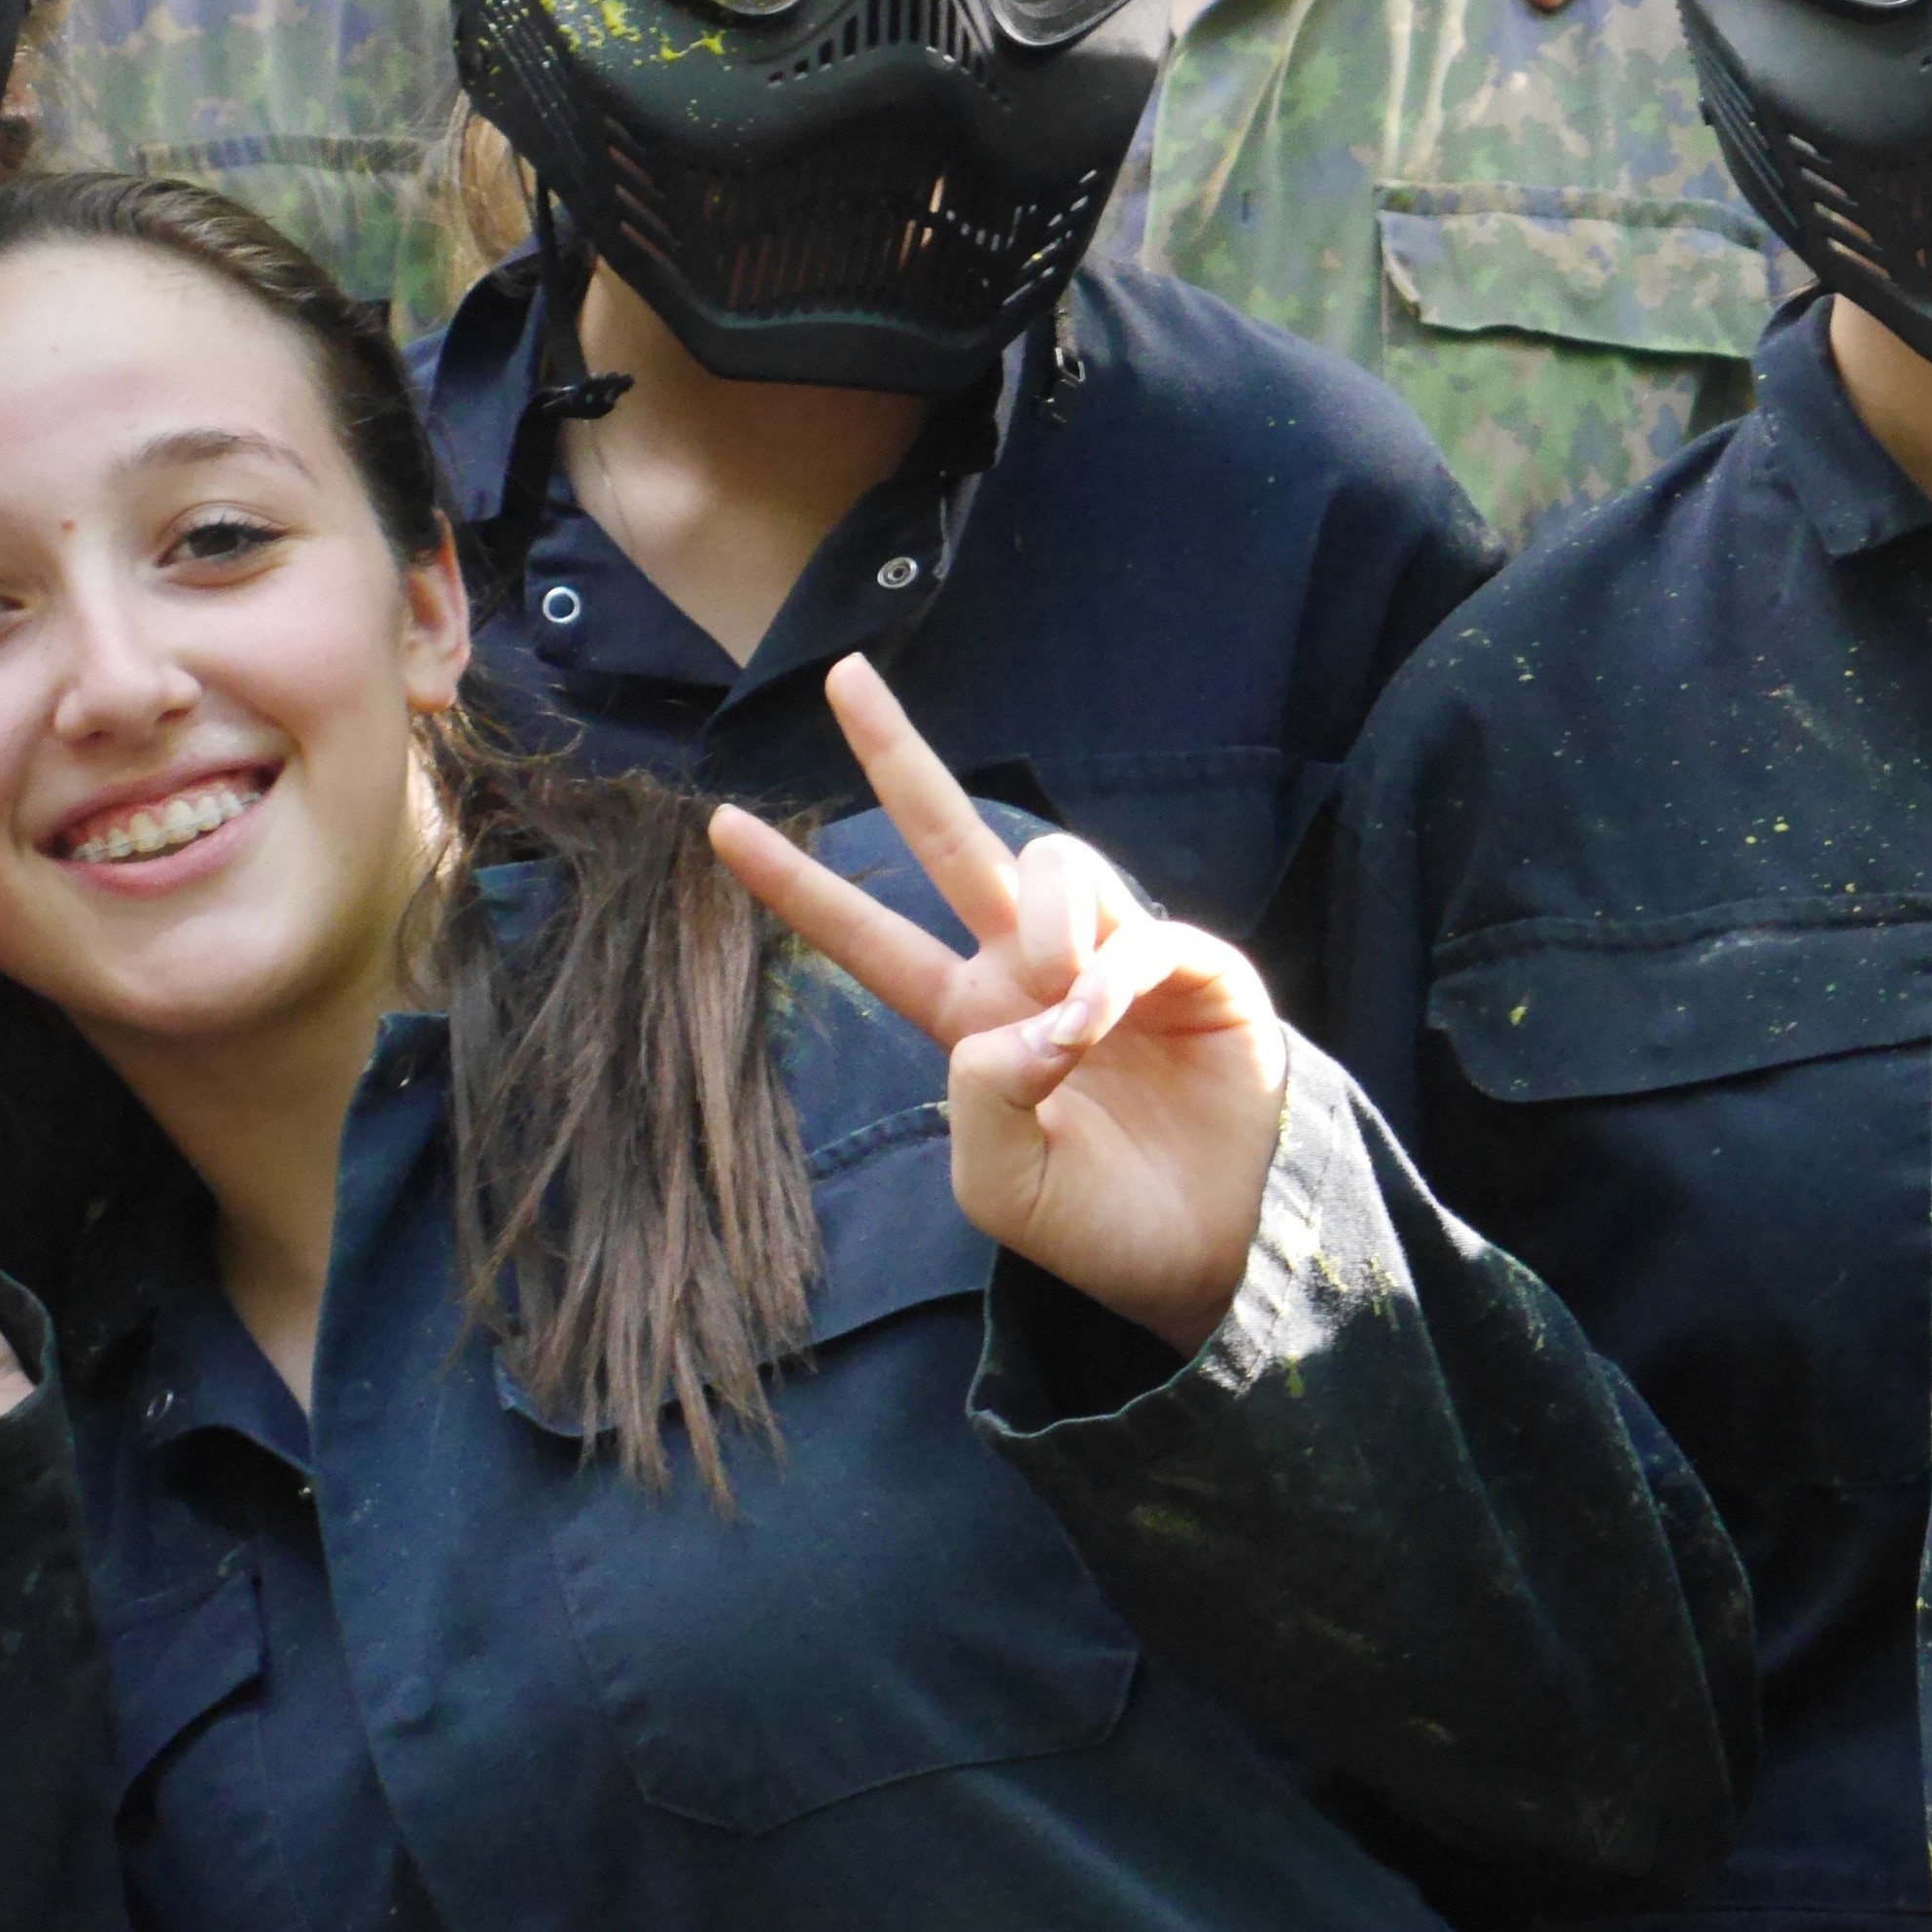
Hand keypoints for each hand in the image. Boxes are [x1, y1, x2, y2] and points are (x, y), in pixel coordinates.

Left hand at [707, 656, 1289, 1351]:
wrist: (1212, 1255)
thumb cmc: (1099, 1227)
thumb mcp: (1001, 1188)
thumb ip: (982, 1098)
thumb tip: (1029, 1009)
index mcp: (973, 1024)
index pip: (873, 942)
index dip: (802, 889)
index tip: (720, 827)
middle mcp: (1035, 973)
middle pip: (954, 840)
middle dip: (896, 756)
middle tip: (844, 676)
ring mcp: (1114, 958)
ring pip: (1056, 866)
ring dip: (1048, 925)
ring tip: (1065, 1004)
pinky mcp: (1193, 966)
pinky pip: (1140, 931)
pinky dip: (1110, 974)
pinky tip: (1103, 1019)